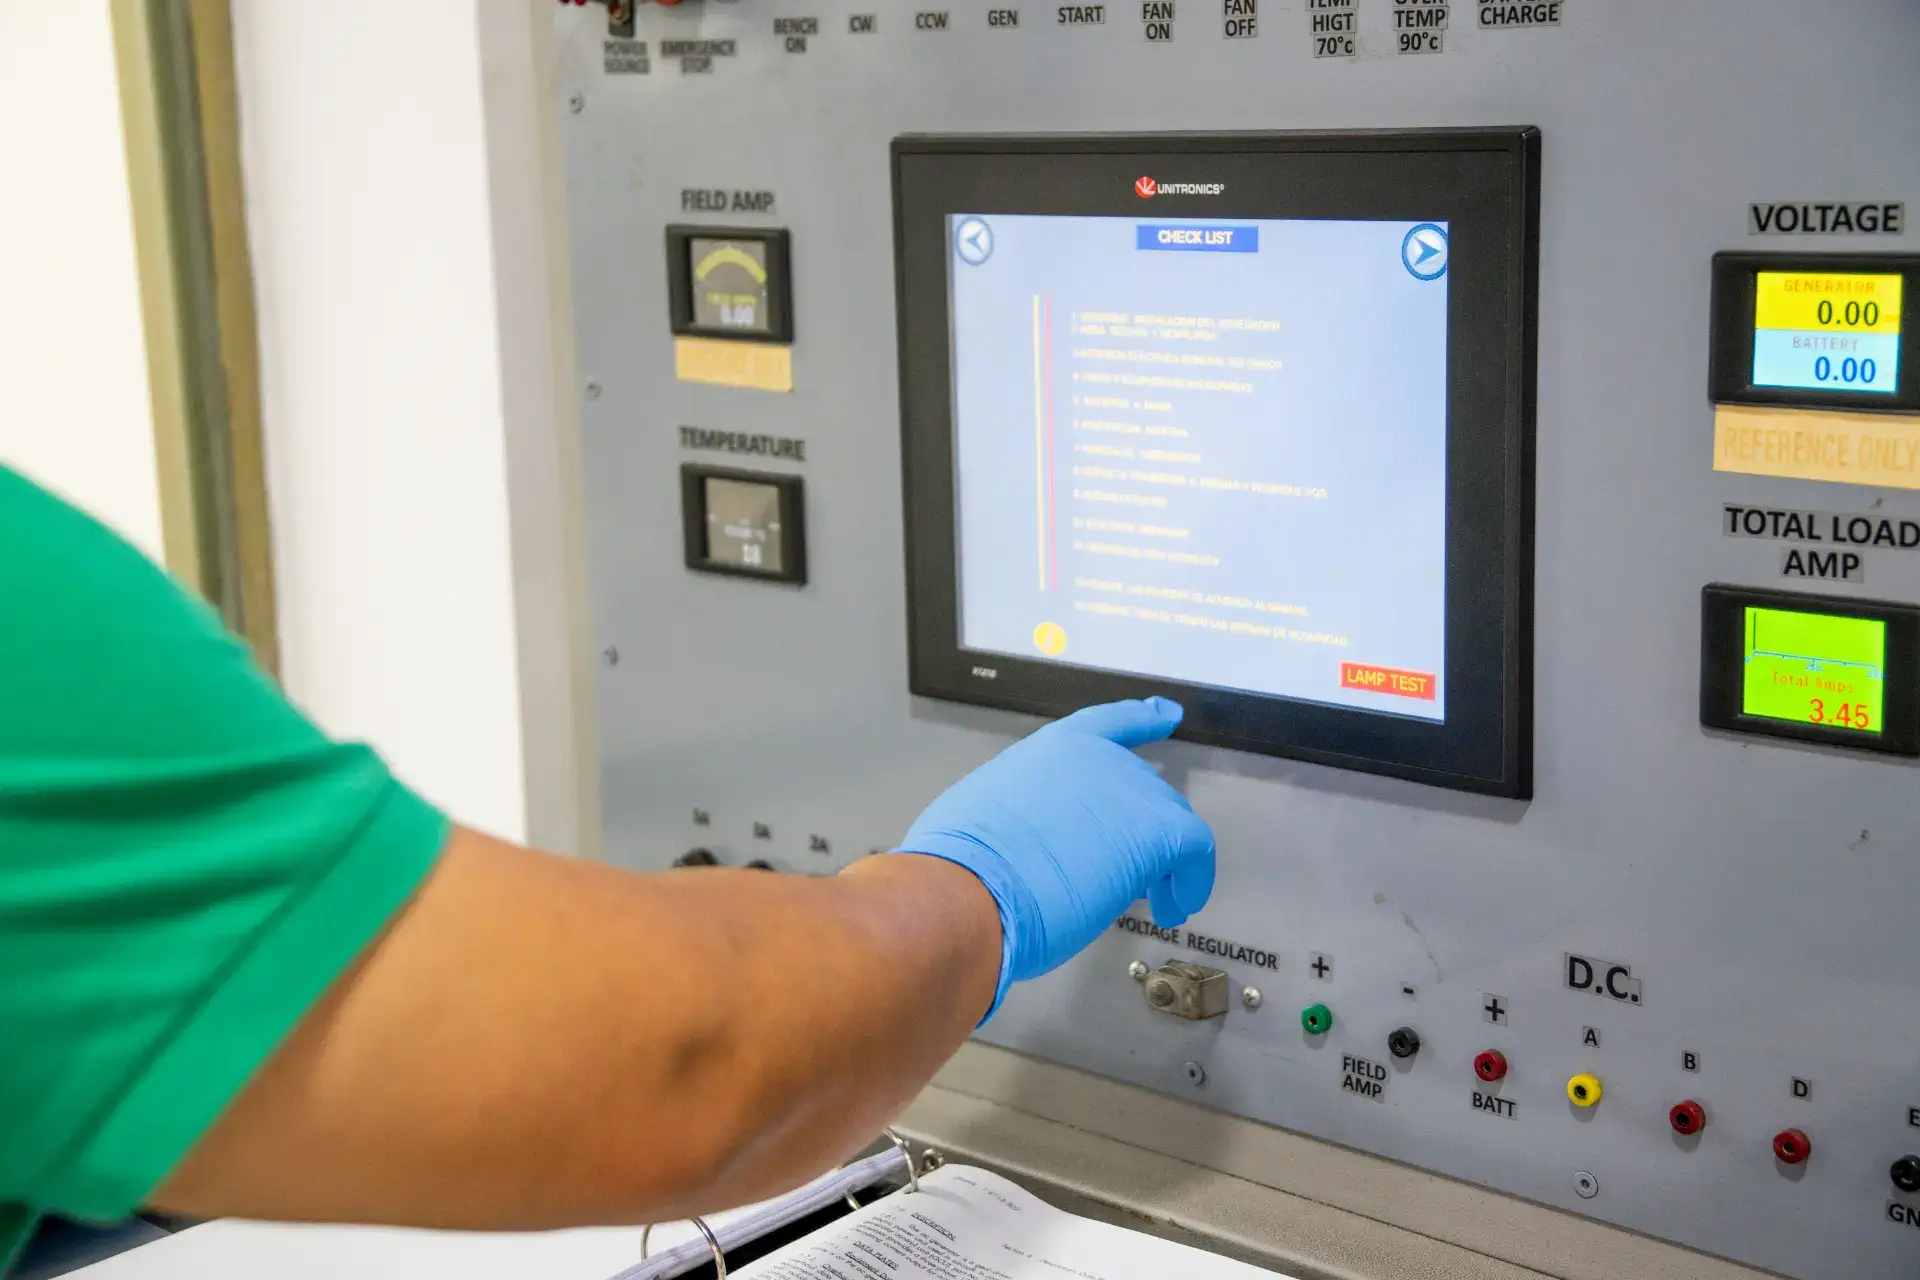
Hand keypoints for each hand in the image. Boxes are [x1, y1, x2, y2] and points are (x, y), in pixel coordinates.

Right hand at [896, 697, 1215, 1018]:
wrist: (969, 890)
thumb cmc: (961, 865)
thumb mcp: (987, 815)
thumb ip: (1024, 816)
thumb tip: (1028, 843)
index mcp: (1051, 751)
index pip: (1108, 724)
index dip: (1142, 719)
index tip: (1165, 714)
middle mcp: (1097, 760)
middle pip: (1142, 787)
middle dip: (1142, 830)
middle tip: (1133, 876)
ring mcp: (1130, 792)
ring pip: (1170, 820)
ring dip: (1163, 861)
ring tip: (1157, 900)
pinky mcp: (1157, 832)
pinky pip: (1194, 852)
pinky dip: (1191, 881)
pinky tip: (1176, 905)